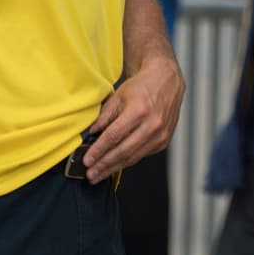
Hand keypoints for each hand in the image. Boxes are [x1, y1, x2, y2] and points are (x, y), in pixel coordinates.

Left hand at [82, 55, 184, 182]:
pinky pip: (143, 154)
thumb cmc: (142, 86)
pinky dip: (128, 160)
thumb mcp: (118, 96)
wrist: (166, 80)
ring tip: (99, 174)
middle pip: (124, 151)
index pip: (114, 136)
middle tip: (91, 175)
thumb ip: (104, 116)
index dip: (98, 151)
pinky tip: (116, 164)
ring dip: (114, 168)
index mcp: (139, 110)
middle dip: (104, 165)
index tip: (87, 161)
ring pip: (134, 157)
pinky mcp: (164, 141)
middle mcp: (152, 124)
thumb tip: (89, 134)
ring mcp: (161, 134)